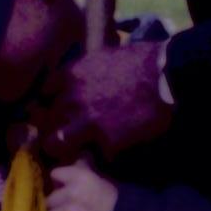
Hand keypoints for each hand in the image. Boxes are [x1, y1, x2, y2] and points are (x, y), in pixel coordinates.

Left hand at [36, 43, 172, 162]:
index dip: (50, 103)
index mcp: (71, 74)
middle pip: (48, 119)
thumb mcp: (104, 56)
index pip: (44, 93)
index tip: (57, 109)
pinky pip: (92, 153)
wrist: (166, 78)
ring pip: (56, 143)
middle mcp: (72, 98)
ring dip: (63, 147)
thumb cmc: (141, 61)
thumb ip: (85, 70)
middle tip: (67, 133)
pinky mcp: (104, 141)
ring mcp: (86, 121)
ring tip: (73, 151)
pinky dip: (100, 153)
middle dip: (56, 126)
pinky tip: (110, 151)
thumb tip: (82, 78)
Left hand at [44, 164, 119, 210]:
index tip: (62, 189)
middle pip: (50, 199)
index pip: (56, 175)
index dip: (58, 183)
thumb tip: (78, 157)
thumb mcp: (102, 180)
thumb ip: (87, 169)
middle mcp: (75, 192)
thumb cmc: (116, 203)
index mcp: (82, 176)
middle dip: (54, 206)